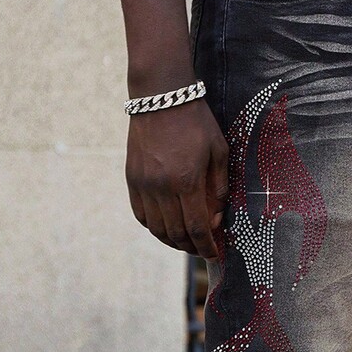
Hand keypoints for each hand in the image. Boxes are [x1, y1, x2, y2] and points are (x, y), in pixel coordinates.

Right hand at [125, 98, 228, 259]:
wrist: (161, 97)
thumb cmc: (196, 122)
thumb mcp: (219, 152)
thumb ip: (219, 189)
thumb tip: (216, 218)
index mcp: (186, 182)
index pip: (197, 228)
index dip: (207, 247)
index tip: (215, 254)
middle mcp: (161, 187)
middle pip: (176, 233)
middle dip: (192, 247)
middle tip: (203, 249)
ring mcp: (143, 184)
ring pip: (157, 229)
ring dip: (172, 241)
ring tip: (185, 242)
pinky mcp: (132, 179)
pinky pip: (141, 215)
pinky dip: (154, 227)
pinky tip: (165, 227)